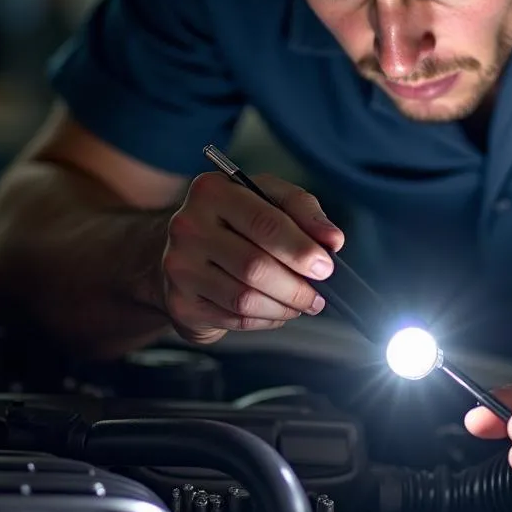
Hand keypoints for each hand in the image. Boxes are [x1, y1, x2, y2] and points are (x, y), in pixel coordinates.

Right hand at [161, 171, 343, 344]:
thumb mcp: (267, 198)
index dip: (301, 249)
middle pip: (255, 266)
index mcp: (213, 191)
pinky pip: (235, 319)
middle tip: (317, 294)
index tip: (325, 266)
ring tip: (300, 303)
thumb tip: (332, 240)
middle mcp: (189, 226)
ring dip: (283, 306)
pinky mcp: (181, 302)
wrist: (178, 248)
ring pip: (245, 298)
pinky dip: (265, 319)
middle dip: (296, 286)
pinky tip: (274, 309)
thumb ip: (303, 210)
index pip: (265, 223)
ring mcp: (180, 267)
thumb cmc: (233, 221)